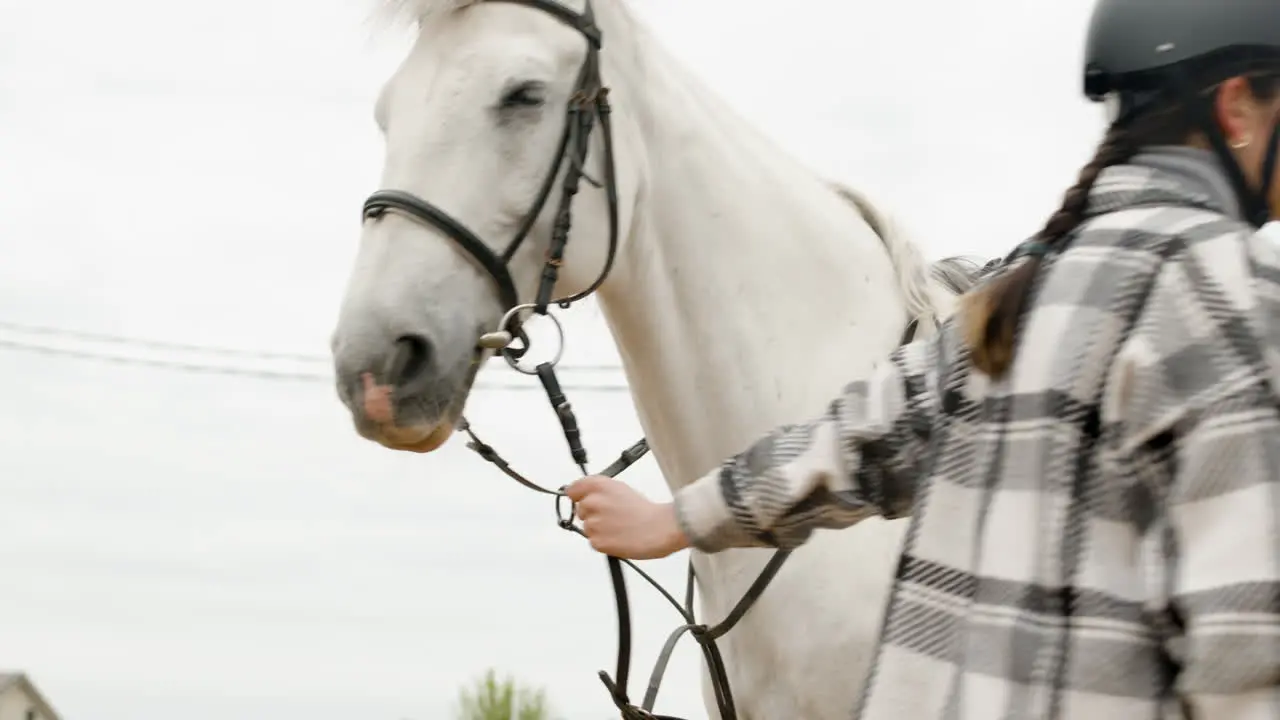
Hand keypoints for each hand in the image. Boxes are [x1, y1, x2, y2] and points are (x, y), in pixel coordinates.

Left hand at [564, 475, 689, 559]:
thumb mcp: (620, 489)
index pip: (572, 490)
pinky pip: (593, 542)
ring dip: (598, 529)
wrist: (659, 528)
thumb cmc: (644, 510)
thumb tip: (585, 497)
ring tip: (619, 527)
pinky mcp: (597, 541)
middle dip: (592, 514)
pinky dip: (604, 542)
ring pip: (587, 527)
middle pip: (580, 510)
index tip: (584, 500)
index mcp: (598, 485)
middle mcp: (592, 502)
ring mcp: (593, 523)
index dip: (579, 496)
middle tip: (612, 517)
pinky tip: (618, 537)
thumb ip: (599, 491)